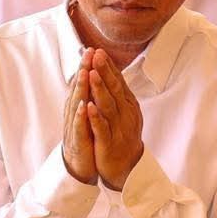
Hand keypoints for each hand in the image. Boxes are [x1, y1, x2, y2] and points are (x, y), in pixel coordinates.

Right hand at [62, 50, 95, 183]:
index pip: (82, 83)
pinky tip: (84, 106)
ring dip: (81, 88)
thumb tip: (91, 76)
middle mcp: (74, 112)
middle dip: (83, 70)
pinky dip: (81, 116)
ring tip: (85, 73)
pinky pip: (79, 127)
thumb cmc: (85, 137)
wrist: (79, 165)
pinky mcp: (77, 140)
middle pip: (78, 88)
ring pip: (76, 104)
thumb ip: (88, 96)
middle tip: (88, 53)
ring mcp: (74, 126)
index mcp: (78, 105)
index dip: (86, 66)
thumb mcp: (87, 115)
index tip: (92, 49)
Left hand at [85, 49, 143, 190]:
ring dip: (99, 90)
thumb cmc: (121, 135)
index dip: (108, 66)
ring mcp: (118, 129)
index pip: (118, 81)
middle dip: (104, 72)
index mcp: (127, 105)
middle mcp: (125, 114)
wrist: (126, 167)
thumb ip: (115, 92)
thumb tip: (108, 69)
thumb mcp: (122, 112)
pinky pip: (102, 128)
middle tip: (96, 55)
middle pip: (114, 90)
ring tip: (91, 74)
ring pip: (108, 106)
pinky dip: (96, 117)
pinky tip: (88, 107)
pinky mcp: (109, 143)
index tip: (98, 51)